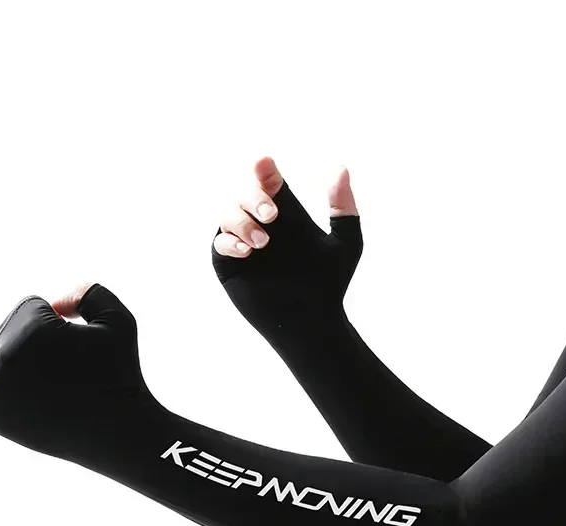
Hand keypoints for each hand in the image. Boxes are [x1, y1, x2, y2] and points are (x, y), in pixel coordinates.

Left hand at [0, 283, 148, 455]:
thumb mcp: (119, 320)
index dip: (63, 322)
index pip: (31, 305)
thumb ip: (88, 292)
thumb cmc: (122, 375)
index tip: (83, 348)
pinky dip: (20, 384)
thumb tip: (55, 303)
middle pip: (11, 327)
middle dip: (41, 340)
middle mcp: (3, 360)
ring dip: (29, 360)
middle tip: (73, 369)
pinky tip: (47, 396)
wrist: (119, 434)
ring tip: (61, 382)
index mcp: (31, 332)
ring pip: (2, 354)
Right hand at [212, 156, 362, 333]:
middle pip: (245, 194)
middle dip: (254, 198)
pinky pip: (219, 244)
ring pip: (228, 214)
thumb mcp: (345, 243)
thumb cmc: (331, 284)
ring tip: (263, 243)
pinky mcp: (230, 265)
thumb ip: (343, 207)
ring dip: (242, 221)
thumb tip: (341, 168)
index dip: (265, 171)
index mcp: (287, 216)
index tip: (265, 164)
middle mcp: (262, 225)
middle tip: (271, 215)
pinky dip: (229, 242)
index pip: (270, 183)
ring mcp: (244, 244)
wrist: (313, 321)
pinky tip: (246, 251)